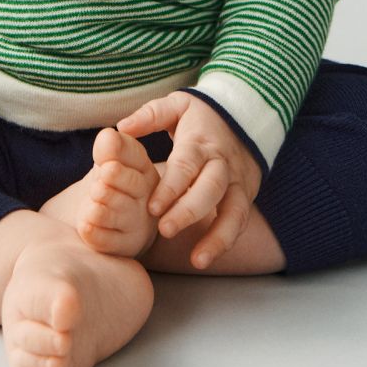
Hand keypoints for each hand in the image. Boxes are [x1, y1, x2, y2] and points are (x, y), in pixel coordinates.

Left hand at [115, 93, 261, 268]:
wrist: (245, 116)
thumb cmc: (200, 116)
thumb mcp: (176, 105)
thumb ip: (149, 116)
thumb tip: (121, 128)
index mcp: (201, 141)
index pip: (186, 165)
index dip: (171, 187)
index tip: (152, 208)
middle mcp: (222, 163)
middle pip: (210, 189)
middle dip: (189, 212)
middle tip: (165, 231)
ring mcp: (237, 181)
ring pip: (233, 211)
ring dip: (216, 237)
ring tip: (196, 260)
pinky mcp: (246, 195)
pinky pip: (239, 222)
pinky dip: (225, 242)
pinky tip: (204, 258)